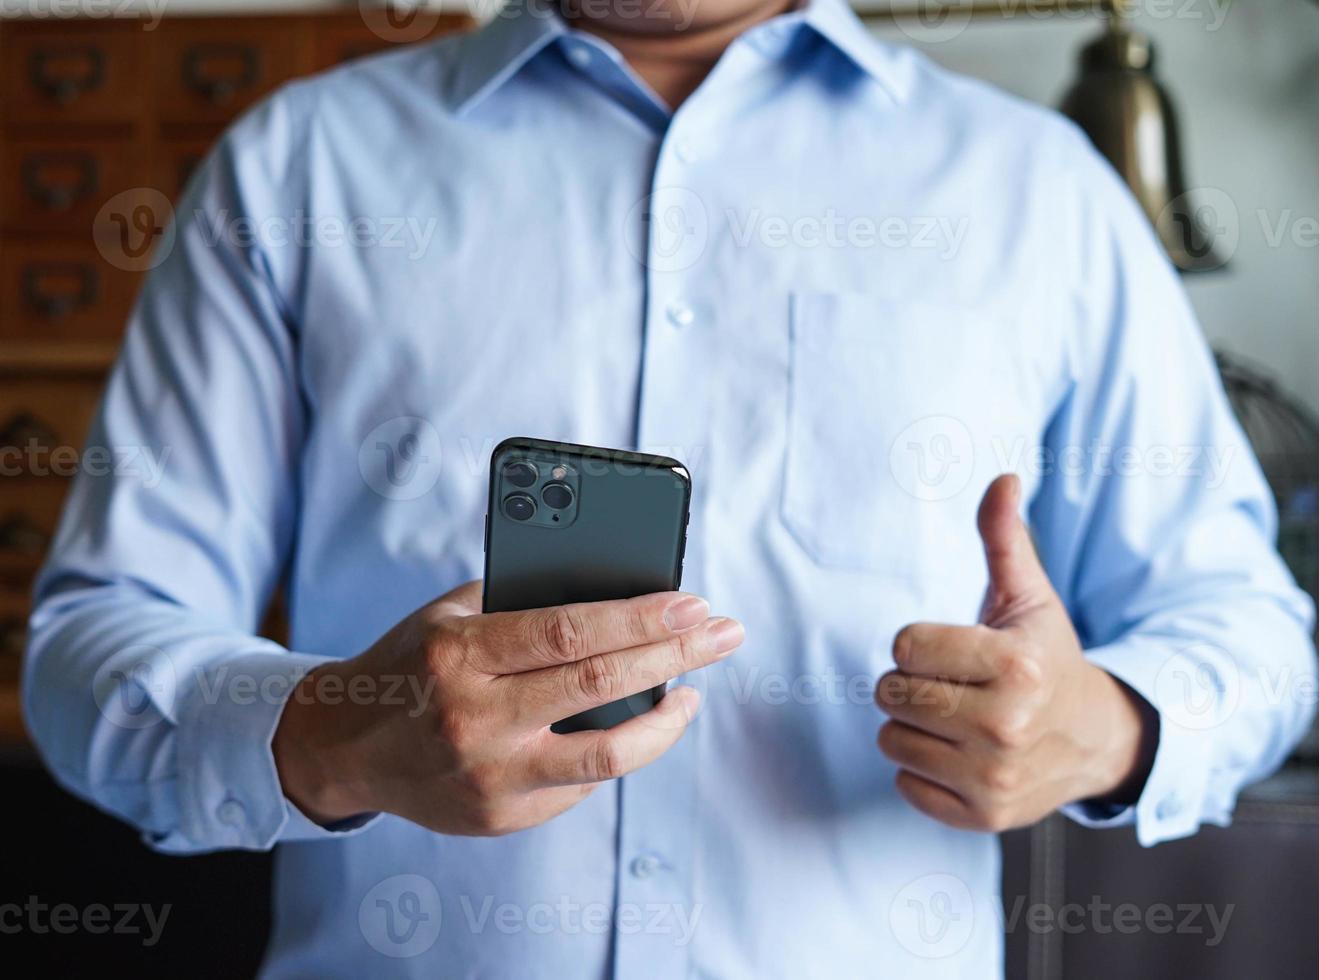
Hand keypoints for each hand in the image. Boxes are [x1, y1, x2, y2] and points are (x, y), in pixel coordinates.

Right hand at [274, 581, 743, 835]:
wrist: (344, 747)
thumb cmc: (410, 664)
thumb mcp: (449, 616)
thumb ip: (519, 602)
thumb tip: (615, 593)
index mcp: (461, 653)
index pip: (569, 630)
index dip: (640, 617)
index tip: (693, 603)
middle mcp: (476, 717)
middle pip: (600, 685)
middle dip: (677, 654)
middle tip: (724, 633)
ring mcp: (490, 775)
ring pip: (607, 755)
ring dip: (665, 722)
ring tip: (690, 694)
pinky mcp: (500, 816)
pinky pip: (579, 782)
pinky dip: (616, 751)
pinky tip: (632, 726)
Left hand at [874, 474, 1155, 831]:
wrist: (1094, 739)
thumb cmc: (1046, 657)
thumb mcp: (1029, 597)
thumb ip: (1004, 538)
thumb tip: (1003, 477)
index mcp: (1015, 665)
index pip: (903, 646)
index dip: (919, 643)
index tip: (955, 649)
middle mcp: (1006, 725)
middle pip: (890, 693)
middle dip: (911, 683)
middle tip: (953, 685)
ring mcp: (995, 778)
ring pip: (890, 738)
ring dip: (912, 725)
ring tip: (956, 718)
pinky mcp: (983, 816)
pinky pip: (905, 783)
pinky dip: (922, 768)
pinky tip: (960, 754)